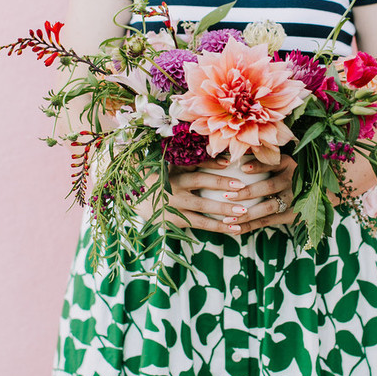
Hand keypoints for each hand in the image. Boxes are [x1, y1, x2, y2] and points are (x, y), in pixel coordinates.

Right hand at [135, 154, 296, 235]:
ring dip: (223, 210)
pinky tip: (236, 229)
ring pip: (202, 207)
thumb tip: (206, 146)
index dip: (210, 160)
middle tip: (242, 187)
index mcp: (171, 166)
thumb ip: (181, 152)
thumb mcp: (163, 160)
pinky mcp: (176, 220)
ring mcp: (174, 205)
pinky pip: (200, 224)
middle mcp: (172, 185)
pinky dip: (218, 226)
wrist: (132, 200)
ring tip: (244, 213)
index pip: (193, 161)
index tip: (228, 161)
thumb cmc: (156, 174)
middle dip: (221, 183)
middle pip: (199, 182)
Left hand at [220, 154, 297, 234]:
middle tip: (227, 196)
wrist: (311, 196)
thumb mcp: (280, 164)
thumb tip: (230, 160)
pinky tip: (235, 229)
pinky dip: (251, 225)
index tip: (242, 168)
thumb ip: (262, 162)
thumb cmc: (285, 176)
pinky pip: (268, 221)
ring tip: (227, 219)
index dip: (258, 166)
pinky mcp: (291, 215)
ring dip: (247, 214)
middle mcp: (292, 181)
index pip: (273, 164)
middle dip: (247, 192)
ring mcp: (293, 199)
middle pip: (269, 186)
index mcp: (287, 164)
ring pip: (268, 207)